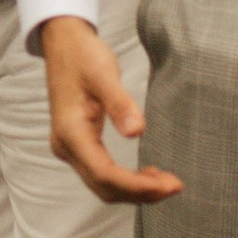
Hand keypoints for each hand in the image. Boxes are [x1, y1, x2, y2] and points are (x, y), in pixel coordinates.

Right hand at [39, 15, 179, 207]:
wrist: (63, 44)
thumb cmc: (82, 56)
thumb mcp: (104, 74)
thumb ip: (120, 103)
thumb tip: (138, 132)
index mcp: (70, 132)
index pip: (105, 174)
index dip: (137, 186)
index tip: (168, 185)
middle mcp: (66, 146)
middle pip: (103, 186)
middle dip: (139, 193)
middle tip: (175, 186)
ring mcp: (69, 148)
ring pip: (102, 185)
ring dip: (134, 190)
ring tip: (166, 183)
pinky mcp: (77, 145)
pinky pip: (101, 173)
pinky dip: (125, 180)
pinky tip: (147, 174)